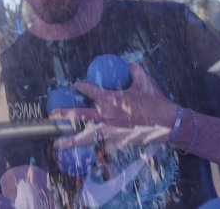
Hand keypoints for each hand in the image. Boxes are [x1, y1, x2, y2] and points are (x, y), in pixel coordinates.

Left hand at [50, 63, 175, 151]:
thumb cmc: (155, 101)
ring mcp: (111, 132)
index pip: (90, 90)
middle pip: (79, 116)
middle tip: (52, 116)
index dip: (82, 87)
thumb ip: (133, 70)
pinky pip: (101, 149)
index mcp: (111, 99)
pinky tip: (84, 155)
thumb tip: (128, 64)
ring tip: (56, 145)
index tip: (77, 85)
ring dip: (70, 141)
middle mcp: (106, 116)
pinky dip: (92, 151)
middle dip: (64, 115)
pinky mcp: (118, 143)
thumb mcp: (144, 80)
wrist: (167, 122)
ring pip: (85, 138)